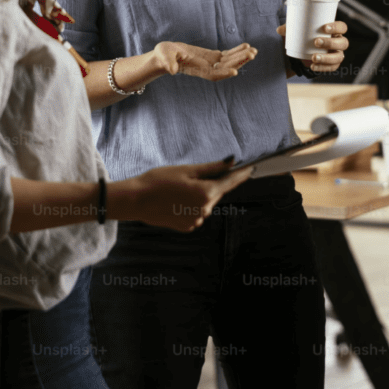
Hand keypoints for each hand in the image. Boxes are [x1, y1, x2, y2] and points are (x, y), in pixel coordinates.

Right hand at [115, 159, 255, 230]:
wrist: (136, 200)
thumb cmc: (159, 181)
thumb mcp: (187, 170)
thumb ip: (212, 168)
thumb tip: (232, 162)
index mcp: (206, 193)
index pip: (231, 182)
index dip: (241, 174)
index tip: (251, 168)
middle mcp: (205, 210)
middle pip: (217, 193)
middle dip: (212, 183)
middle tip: (195, 174)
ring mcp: (196, 220)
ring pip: (206, 203)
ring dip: (200, 195)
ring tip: (179, 188)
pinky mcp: (187, 227)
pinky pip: (196, 213)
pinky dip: (191, 205)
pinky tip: (176, 200)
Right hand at [151, 41, 256, 80]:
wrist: (166, 55)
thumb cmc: (164, 56)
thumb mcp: (164, 57)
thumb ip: (168, 63)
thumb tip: (171, 70)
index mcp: (197, 70)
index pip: (213, 75)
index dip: (224, 73)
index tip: (235, 71)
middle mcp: (207, 69)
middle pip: (226, 67)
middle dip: (239, 61)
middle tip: (252, 54)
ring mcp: (211, 63)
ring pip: (229, 61)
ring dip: (242, 56)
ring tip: (254, 50)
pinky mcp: (212, 57)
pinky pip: (227, 55)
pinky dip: (237, 51)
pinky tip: (246, 46)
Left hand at [275, 20, 349, 72]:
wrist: (301, 51)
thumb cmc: (303, 35)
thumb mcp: (296, 30)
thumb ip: (289, 28)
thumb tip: (279, 29)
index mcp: (334, 30)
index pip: (342, 27)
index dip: (336, 27)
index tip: (325, 27)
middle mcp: (339, 42)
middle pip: (343, 42)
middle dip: (330, 43)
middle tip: (316, 42)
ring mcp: (337, 54)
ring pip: (338, 57)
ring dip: (326, 57)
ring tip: (313, 57)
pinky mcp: (332, 65)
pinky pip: (331, 68)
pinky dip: (322, 67)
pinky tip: (313, 66)